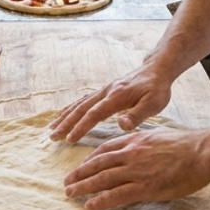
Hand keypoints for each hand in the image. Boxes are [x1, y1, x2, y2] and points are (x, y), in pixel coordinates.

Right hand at [49, 65, 172, 143]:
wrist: (157, 70)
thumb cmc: (157, 89)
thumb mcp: (154, 103)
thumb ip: (137, 115)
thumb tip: (121, 124)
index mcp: (116, 97)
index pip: (94, 114)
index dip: (81, 127)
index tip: (69, 140)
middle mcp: (106, 92)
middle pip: (81, 108)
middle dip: (66, 123)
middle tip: (52, 137)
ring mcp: (104, 90)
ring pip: (80, 103)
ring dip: (65, 116)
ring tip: (52, 128)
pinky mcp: (105, 90)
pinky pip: (84, 100)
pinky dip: (71, 108)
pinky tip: (65, 114)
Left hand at [63, 127, 209, 209]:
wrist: (202, 152)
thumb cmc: (186, 145)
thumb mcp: (158, 136)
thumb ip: (142, 142)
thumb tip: (136, 145)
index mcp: (134, 141)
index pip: (104, 149)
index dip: (89, 160)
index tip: (80, 167)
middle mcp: (130, 154)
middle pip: (97, 164)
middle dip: (79, 173)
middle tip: (67, 182)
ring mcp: (136, 171)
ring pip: (102, 179)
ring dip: (83, 187)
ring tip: (71, 194)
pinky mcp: (145, 187)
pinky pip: (117, 195)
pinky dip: (101, 200)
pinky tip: (90, 206)